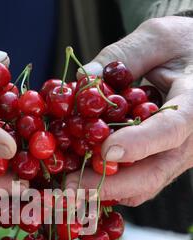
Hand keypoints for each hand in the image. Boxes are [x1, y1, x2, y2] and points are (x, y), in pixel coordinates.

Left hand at [66, 16, 192, 205]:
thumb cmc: (180, 49)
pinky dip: (108, 184)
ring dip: (104, 190)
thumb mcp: (157, 39)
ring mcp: (176, 158)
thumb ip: (124, 56)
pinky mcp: (161, 165)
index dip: (139, 144)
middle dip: (110, 183)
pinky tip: (81, 177)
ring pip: (143, 187)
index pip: (170, 130)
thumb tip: (83, 81)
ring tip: (69, 185)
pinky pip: (136, 185)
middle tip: (70, 185)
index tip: (105, 151)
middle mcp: (190, 140)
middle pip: (153, 174)